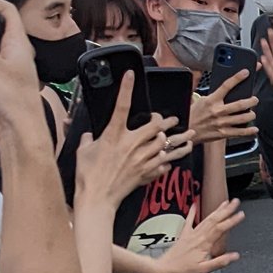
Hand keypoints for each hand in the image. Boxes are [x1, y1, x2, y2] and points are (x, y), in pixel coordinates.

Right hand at [73, 73, 169, 205]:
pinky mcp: (147, 173)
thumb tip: (86, 135)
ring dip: (179, 140)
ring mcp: (142, 159)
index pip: (121, 106)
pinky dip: (169, 161)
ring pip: (167, 145)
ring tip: (189, 136)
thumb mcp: (83, 151)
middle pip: (156, 126)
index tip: (130, 75)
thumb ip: (88, 139)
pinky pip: (165, 164)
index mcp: (114, 135)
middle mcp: (132, 145)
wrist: (98, 197)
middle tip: (173, 120)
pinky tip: (174, 158)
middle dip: (166, 121)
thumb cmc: (88, 175)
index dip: (126, 88)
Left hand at [152, 199, 245, 272]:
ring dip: (216, 210)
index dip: (232, 221)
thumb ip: (220, 262)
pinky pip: (188, 221)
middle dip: (226, 210)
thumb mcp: (203, 271)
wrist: (161, 271)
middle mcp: (197, 237)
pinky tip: (194, 205)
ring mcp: (190, 235)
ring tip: (224, 203)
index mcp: (203, 245)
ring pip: (206, 219)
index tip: (241, 214)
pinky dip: (192, 212)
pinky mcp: (183, 237)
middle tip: (235, 202)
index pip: (221, 229)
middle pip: (214, 220)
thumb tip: (235, 256)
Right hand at [190, 68, 256, 143]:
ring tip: (253, 113)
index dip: (237, 78)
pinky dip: (249, 131)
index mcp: (211, 100)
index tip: (246, 72)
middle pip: (239, 104)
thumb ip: (212, 95)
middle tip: (255, 99)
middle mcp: (217, 111)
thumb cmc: (193, 115)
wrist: (186, 131)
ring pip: (242, 118)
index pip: (226, 86)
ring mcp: (221, 123)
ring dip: (251, 115)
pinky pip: (239, 132)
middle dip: (251, 101)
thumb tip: (223, 87)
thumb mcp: (200, 101)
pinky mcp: (223, 134)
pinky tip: (254, 129)